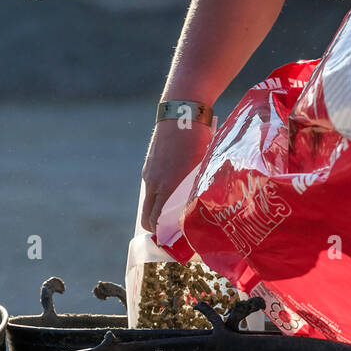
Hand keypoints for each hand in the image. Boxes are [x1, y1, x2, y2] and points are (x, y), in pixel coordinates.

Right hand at [140, 119, 213, 233]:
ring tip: (179, 208)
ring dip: (161, 209)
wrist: (183, 109)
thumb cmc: (199, 138)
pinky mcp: (150, 164)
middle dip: (158, 228)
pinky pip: (153, 187)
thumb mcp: (202, 167)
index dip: (163, 235)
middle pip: (148, 217)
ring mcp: (149, 173)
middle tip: (175, 231)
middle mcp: (153, 182)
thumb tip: (198, 212)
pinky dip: (161, 193)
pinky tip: (176, 186)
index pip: (154, 222)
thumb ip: (197, 191)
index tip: (176, 240)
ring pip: (151, 201)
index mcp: (166, 187)